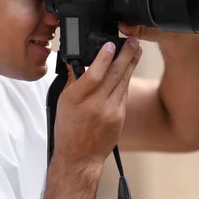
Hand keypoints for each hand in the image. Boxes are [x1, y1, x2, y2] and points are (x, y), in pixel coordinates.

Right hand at [52, 37, 142, 167]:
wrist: (79, 158)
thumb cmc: (68, 129)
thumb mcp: (63, 102)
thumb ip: (73, 80)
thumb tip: (77, 60)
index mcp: (76, 99)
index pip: (93, 75)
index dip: (103, 58)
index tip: (111, 44)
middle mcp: (95, 105)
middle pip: (114, 75)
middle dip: (126, 55)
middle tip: (133, 40)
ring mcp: (110, 112)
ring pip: (123, 82)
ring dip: (130, 63)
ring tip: (136, 49)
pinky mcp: (120, 117)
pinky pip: (124, 93)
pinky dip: (125, 79)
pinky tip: (129, 69)